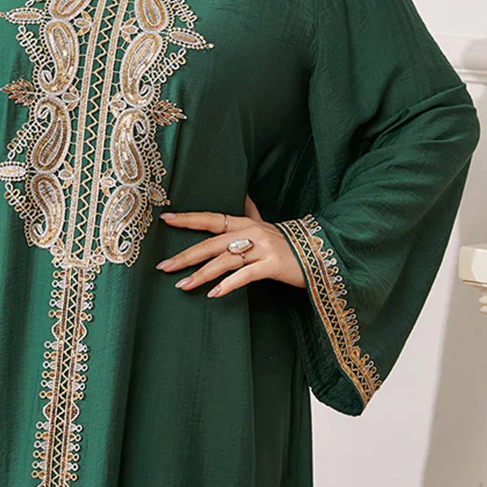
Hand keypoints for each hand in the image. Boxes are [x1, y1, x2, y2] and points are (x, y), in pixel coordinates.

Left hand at [155, 193, 305, 297]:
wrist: (323, 254)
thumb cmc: (290, 242)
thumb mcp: (268, 224)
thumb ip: (252, 211)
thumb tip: (244, 193)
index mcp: (246, 223)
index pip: (211, 218)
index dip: (188, 219)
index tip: (165, 219)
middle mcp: (252, 232)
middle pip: (212, 243)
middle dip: (186, 255)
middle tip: (163, 266)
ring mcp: (263, 248)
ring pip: (225, 261)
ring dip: (202, 275)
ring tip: (182, 286)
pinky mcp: (273, 265)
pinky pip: (246, 275)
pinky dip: (229, 285)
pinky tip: (214, 294)